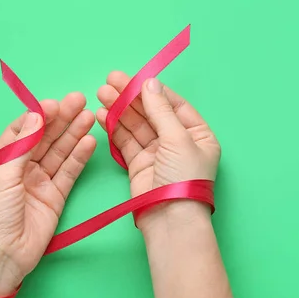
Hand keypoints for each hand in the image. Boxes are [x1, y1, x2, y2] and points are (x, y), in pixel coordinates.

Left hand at [0, 93, 96, 296]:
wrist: (2, 256)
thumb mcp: (2, 175)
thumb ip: (21, 146)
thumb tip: (36, 117)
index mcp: (1, 159)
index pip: (23, 130)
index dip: (39, 116)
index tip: (55, 104)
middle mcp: (21, 167)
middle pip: (44, 138)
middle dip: (61, 119)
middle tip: (80, 100)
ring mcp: (39, 181)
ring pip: (59, 152)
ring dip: (73, 133)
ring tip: (89, 116)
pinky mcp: (55, 196)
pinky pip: (69, 172)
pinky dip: (79, 157)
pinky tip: (89, 141)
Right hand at [96, 71, 220, 228]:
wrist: (170, 219)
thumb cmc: (184, 179)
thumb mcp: (177, 139)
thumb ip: (161, 110)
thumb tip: (149, 83)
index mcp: (198, 135)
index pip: (174, 105)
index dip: (153, 91)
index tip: (134, 78)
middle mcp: (178, 143)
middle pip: (152, 113)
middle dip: (131, 97)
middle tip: (110, 80)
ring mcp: (157, 154)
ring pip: (136, 126)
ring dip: (119, 109)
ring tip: (101, 93)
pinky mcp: (139, 165)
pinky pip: (125, 142)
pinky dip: (114, 128)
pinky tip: (102, 114)